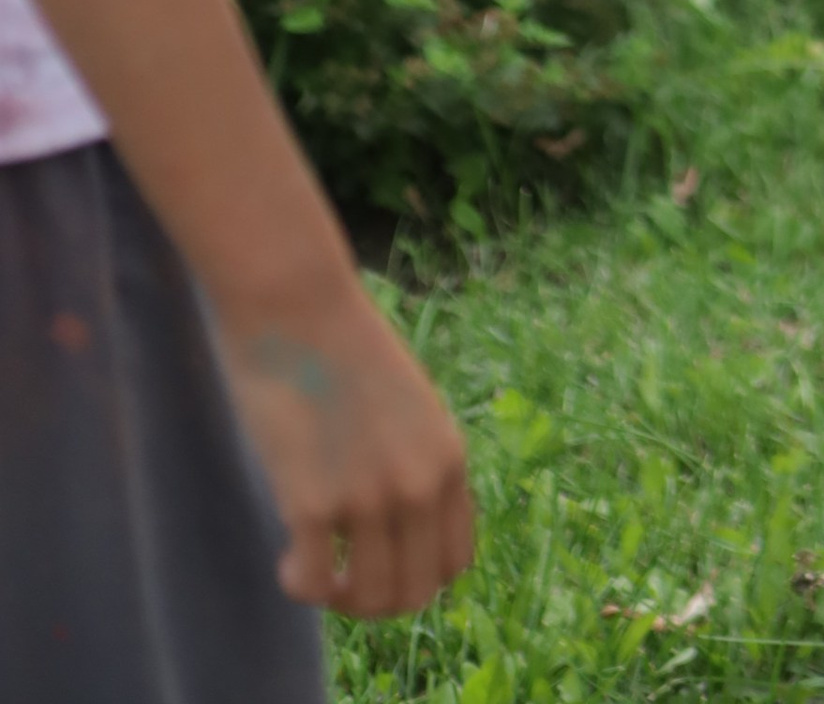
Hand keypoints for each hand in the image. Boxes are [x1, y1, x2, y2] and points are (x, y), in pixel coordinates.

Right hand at [215, 274, 471, 617]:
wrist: (299, 305)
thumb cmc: (344, 349)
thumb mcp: (409, 407)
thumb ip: (414, 462)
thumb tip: (401, 529)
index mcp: (448, 459)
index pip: (454, 563)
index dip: (417, 578)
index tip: (382, 562)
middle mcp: (418, 484)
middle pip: (414, 594)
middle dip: (377, 600)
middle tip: (342, 576)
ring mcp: (367, 495)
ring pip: (369, 599)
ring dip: (339, 599)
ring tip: (314, 566)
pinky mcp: (312, 502)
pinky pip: (313, 584)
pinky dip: (300, 584)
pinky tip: (288, 557)